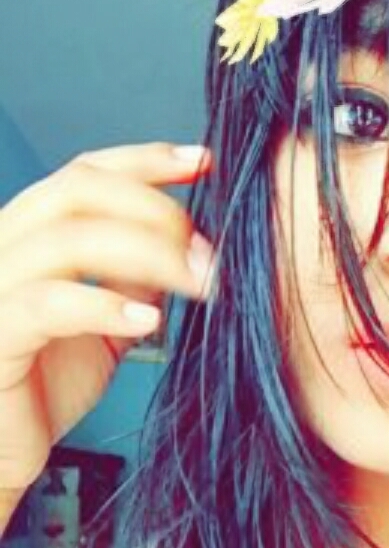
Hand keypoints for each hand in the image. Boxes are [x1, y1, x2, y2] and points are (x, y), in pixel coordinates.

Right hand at [0, 142, 214, 517]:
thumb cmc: (43, 387)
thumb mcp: (104, 317)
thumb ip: (132, 273)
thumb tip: (187, 237)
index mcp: (27, 234)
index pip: (84, 172)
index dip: (145, 160)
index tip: (206, 163)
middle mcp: (1, 247)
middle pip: (78, 189)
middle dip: (155, 206)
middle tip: (208, 247)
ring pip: (69, 238)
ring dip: (149, 252)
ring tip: (200, 280)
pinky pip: (48, 304)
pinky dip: (105, 305)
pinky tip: (149, 319)